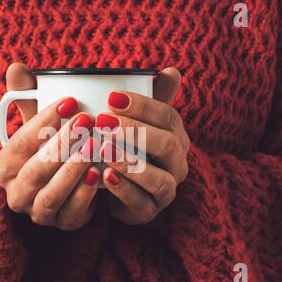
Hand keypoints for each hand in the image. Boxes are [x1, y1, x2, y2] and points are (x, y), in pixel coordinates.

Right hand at [0, 63, 99, 229]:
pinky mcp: (63, 224)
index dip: (43, 121)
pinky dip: (86, 194)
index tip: (70, 100)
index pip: (20, 143)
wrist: (63, 184)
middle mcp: (16, 193)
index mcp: (5, 167)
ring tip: (94, 146)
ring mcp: (38, 213)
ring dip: (73, 170)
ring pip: (51, 194)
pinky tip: (100, 173)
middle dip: (61, 144)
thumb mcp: (37, 124)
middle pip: (35, 170)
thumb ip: (26, 98)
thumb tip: (16, 67)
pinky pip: (73, 212)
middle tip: (86, 120)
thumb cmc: (48, 148)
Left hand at [97, 68, 189, 224]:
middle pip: (167, 145)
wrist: (124, 190)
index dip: (143, 106)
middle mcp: (178, 163)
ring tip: (103, 148)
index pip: (169, 117)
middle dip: (135, 131)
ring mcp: (167, 190)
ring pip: (158, 177)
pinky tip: (103, 176)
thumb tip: (172, 70)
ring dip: (129, 161)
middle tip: (103, 121)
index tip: (111, 97)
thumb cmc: (131, 149)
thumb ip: (152, 99)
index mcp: (177, 136)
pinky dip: (123, 189)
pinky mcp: (150, 211)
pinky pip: (141, 202)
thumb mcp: (140, 123)